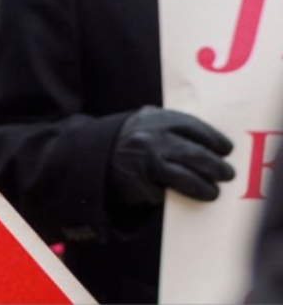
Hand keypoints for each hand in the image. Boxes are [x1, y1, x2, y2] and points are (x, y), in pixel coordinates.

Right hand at [108, 105, 234, 205]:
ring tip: (213, 192)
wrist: (87, 156)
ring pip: (185, 177)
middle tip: (228, 175)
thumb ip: (169, 130)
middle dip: (216, 167)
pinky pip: (163, 192)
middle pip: (195, 154)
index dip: (214, 139)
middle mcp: (149, 137)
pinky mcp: (138, 183)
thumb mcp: (143, 125)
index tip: (227, 150)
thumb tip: (210, 148)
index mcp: (153, 118)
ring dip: (204, 187)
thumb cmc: (125, 142)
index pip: (193, 126)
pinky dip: (170, 195)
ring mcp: (143, 160)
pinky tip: (176, 196)